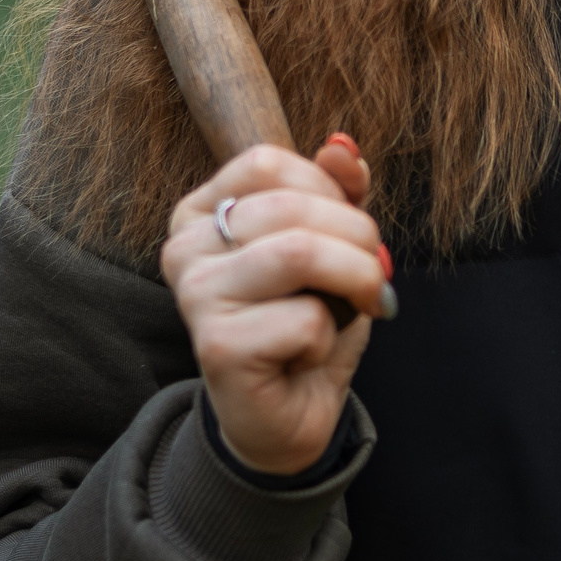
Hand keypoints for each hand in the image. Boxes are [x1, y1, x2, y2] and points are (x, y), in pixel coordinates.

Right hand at [161, 135, 393, 476]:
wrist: (289, 415)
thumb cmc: (305, 323)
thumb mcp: (330, 245)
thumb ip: (335, 192)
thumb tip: (342, 145)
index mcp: (199, 212)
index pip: (267, 162)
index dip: (328, 189)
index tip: (349, 231)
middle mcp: (183, 248)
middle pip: (291, 207)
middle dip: (358, 239)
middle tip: (376, 277)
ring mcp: (195, 297)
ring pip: (300, 253)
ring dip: (356, 280)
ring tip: (361, 304)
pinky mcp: (217, 346)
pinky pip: (304, 318)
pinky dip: (330, 334)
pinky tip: (307, 354)